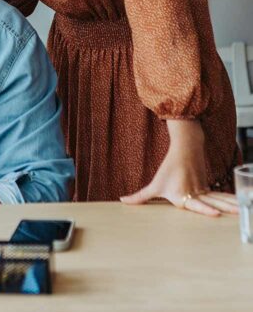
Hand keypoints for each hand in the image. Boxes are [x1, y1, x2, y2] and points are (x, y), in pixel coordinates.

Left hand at [120, 119, 237, 216]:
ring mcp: (204, 190)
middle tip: (237, 214)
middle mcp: (195, 194)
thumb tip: (123, 201)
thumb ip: (140, 197)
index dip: (206, 210)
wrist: (185, 149)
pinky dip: (231, 200)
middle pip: (212, 203)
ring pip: (220, 199)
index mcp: (183, 196)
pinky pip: (221, 196)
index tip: (216, 214)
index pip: (196, 205)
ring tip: (242, 211)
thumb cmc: (168, 169)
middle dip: (225, 209)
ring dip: (232, 205)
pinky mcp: (209, 187)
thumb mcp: (154, 185)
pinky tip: (241, 205)